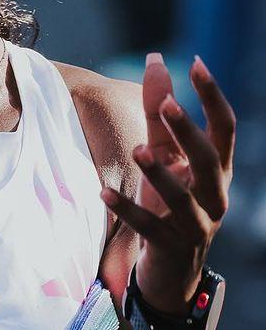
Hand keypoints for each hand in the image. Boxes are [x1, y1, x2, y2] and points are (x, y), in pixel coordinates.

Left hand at [102, 54, 234, 315]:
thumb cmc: (168, 200)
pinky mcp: (170, 246)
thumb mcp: (164, 154)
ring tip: (140, 150)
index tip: (196, 63)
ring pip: (183, 198)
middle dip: (190, 132)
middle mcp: (214, 196)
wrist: (171, 270)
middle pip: (210, 160)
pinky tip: (103, 191)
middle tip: (169, 103)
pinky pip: (148, 227)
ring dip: (161, 173)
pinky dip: (127, 209)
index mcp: (218, 171)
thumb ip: (159, 112)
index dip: (213, 96)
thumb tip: (155, 60)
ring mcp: (195, 225)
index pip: (225, 128)